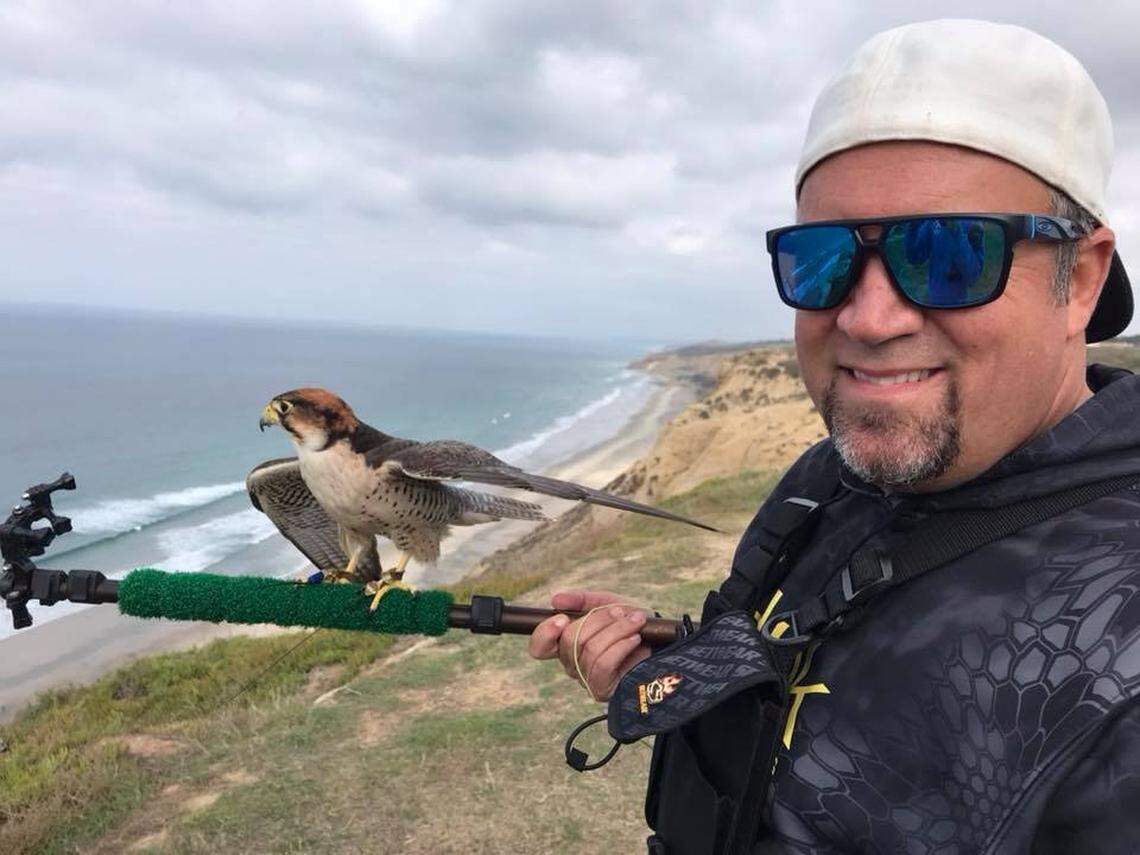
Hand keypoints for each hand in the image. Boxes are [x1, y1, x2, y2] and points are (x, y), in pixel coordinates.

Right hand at [527, 589, 651, 700]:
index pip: (540, 646)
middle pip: (569, 640)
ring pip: (590, 650)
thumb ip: (581, 600)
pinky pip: (603, 664)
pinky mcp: (603, 689)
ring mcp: (586, 678)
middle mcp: (571, 663)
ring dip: (617, 630)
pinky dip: (621, 645)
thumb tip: (556, 600)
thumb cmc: (630, 620)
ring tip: (635, 621)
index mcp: (566, 642)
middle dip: (599, 619)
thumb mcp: (607, 602)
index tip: (562, 618)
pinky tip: (635, 639)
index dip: (545, 632)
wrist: (661, 639)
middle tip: (621, 612)